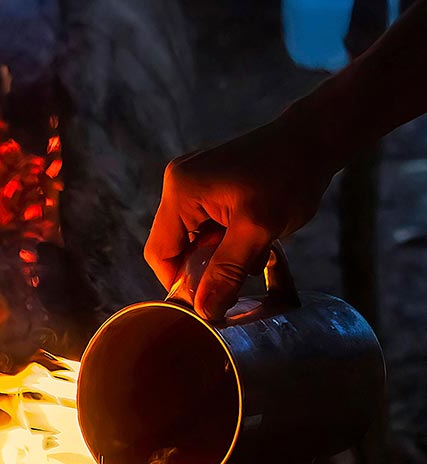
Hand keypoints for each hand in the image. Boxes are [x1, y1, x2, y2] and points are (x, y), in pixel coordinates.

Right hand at [145, 114, 334, 319]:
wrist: (314, 139)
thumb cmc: (290, 175)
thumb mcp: (258, 231)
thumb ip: (227, 272)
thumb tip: (205, 313)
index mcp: (181, 191)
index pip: (160, 254)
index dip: (179, 283)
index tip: (209, 299)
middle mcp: (178, 186)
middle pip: (174, 250)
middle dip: (204, 270)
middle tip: (237, 278)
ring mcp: (192, 186)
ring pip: (192, 244)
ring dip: (218, 259)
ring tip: (252, 251)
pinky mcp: (208, 190)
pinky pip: (205, 231)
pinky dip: (226, 245)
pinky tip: (251, 240)